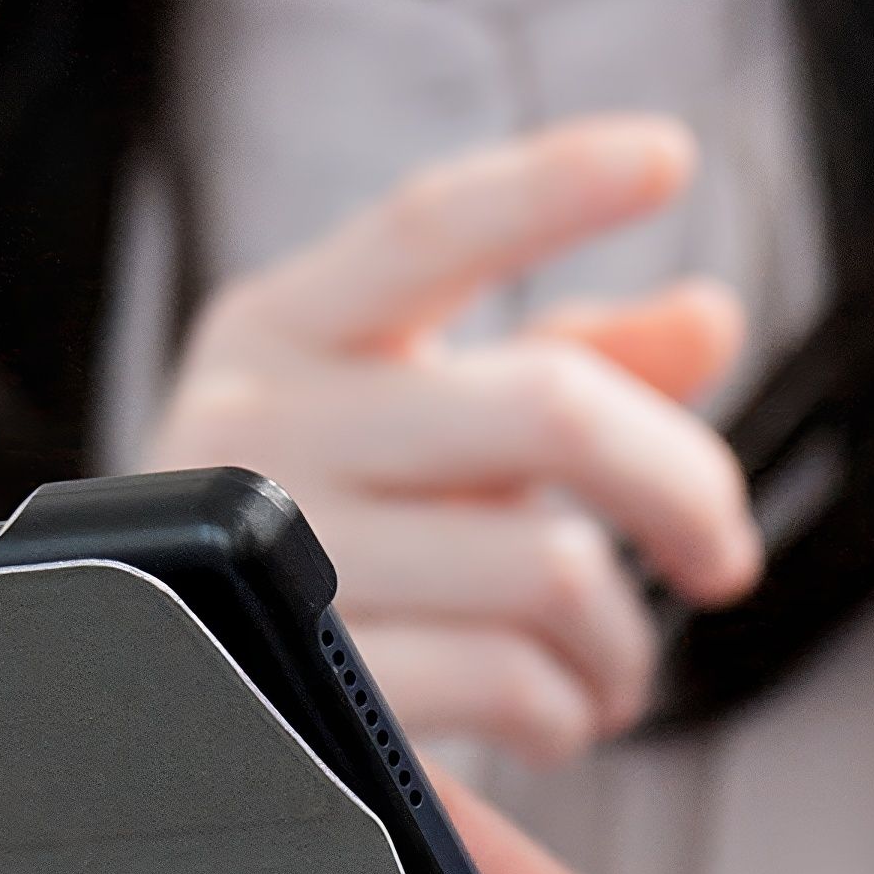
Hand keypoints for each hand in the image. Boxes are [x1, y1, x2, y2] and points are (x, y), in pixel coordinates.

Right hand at [146, 116, 762, 761]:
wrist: (150, 700)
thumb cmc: (313, 539)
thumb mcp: (415, 427)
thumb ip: (560, 363)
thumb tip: (711, 316)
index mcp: (284, 329)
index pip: (429, 228)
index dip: (551, 187)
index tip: (669, 156)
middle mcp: (259, 426)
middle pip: (550, 410)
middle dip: (682, 485)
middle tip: (723, 554)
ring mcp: (268, 566)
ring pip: (550, 571)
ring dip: (622, 641)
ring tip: (611, 669)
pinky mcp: (300, 694)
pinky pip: (509, 684)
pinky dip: (569, 712)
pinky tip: (555, 717)